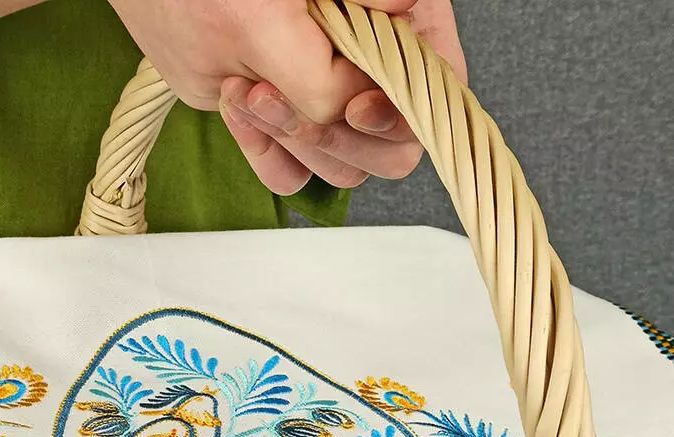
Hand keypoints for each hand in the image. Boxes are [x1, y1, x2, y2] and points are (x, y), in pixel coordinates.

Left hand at [108, 0, 466, 194]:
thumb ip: (360, 22)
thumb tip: (395, 27)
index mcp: (401, 25)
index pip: (434, 98)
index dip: (401, 115)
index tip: (355, 105)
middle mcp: (370, 71)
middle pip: (391, 152)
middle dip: (337, 135)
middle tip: (281, 94)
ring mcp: (327, 105)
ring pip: (341, 170)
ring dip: (294, 139)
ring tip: (248, 87)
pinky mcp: (284, 127)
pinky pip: (293, 176)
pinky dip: (267, 154)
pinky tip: (239, 107)